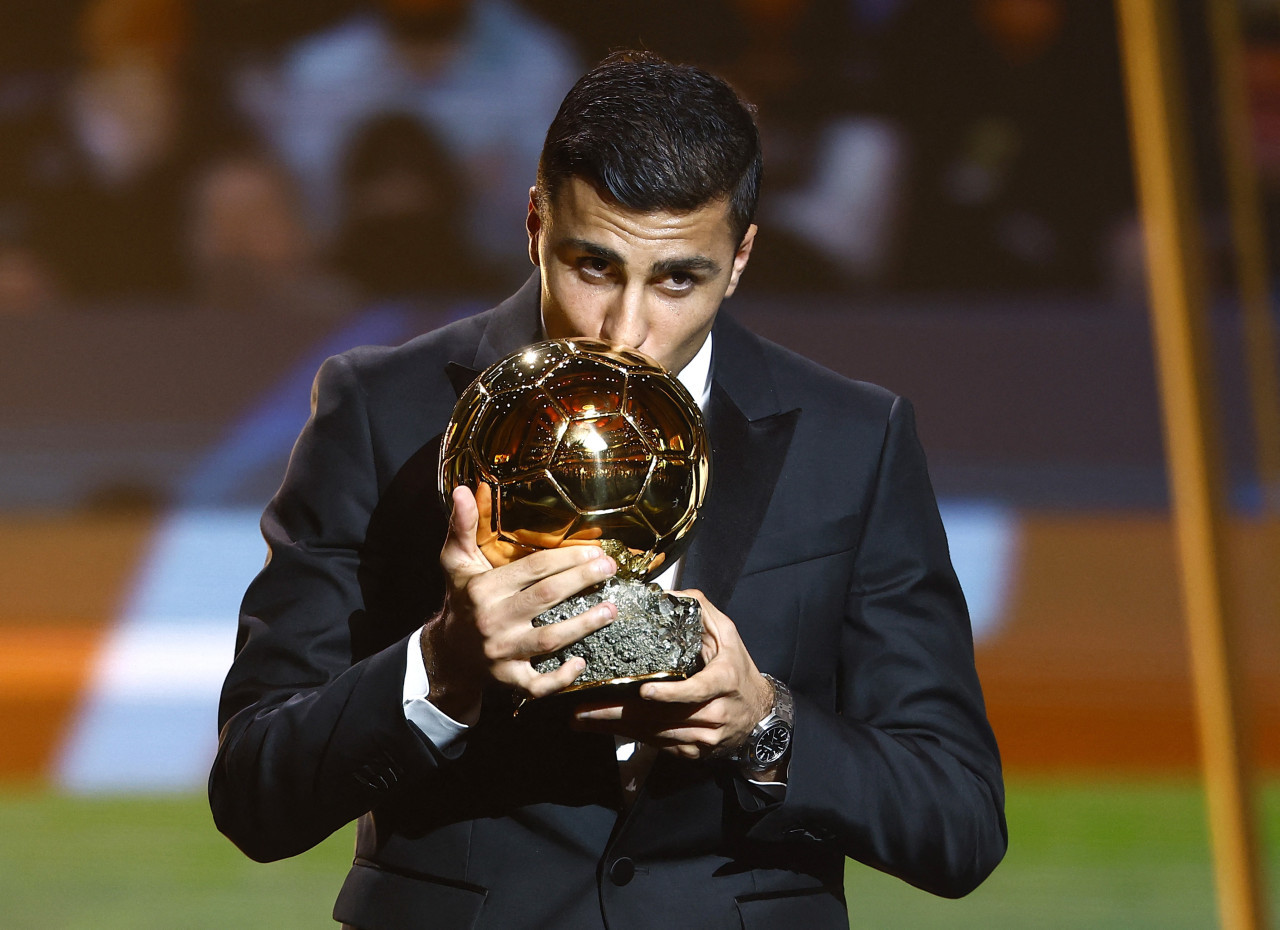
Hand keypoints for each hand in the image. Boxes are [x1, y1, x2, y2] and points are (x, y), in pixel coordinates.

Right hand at [421, 486, 617, 723]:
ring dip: (584, 625)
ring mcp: (501, 653)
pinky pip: (538, 684)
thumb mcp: (456, 562)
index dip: (568, 558)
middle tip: (610, 570)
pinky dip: (561, 677)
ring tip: (612, 610)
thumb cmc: (461, 600)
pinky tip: (583, 662)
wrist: (447, 653)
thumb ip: (463, 526)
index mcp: (484, 588)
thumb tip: (463, 489)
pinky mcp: (508, 680)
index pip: (533, 569)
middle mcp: (493, 620)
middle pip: (547, 598)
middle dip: (583, 581)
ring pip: (549, 639)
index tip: (595, 551)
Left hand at [571, 591, 773, 760]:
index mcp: (723, 681)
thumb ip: (701, 611)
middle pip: (663, 718)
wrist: (760, 716)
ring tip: (583, 719)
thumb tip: (669, 593)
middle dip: (619, 714)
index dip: (670, 693)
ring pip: (656, 735)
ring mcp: (703, 738)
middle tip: (583, 709)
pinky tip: (605, 728)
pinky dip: (630, 736)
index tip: (644, 691)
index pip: (696, 691)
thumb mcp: (728, 635)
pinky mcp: (694, 752)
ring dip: (616, 728)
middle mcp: (714, 713)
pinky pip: (658, 745)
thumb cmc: (738, 670)